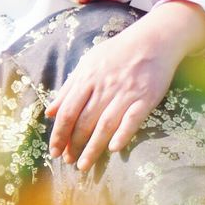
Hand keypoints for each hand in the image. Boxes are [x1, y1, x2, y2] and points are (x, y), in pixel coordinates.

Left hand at [44, 17, 180, 171]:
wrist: (154, 39)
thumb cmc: (119, 52)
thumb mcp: (89, 63)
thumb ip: (69, 87)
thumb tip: (49, 112)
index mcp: (88, 78)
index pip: (68, 111)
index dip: (59, 133)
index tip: (55, 151)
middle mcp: (105, 87)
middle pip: (85, 121)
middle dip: (74, 144)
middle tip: (69, 161)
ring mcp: (126, 93)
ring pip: (105, 125)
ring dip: (93, 148)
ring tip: (84, 165)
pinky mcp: (146, 98)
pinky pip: (132, 120)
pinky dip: (122, 134)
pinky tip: (114, 149)